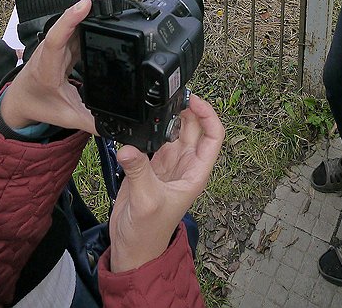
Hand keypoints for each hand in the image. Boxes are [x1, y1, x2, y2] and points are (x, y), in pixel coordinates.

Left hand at [0, 0, 116, 132]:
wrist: (19, 101)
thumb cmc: (38, 105)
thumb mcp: (65, 117)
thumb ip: (89, 122)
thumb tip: (114, 127)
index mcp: (49, 66)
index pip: (57, 37)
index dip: (71, 19)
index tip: (86, 4)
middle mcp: (52, 50)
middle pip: (69, 22)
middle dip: (89, 5)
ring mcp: (58, 44)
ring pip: (74, 21)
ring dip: (92, 7)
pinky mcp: (65, 43)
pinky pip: (78, 26)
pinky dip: (91, 16)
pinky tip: (104, 6)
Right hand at [108, 94, 224, 271]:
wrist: (132, 248)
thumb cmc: (149, 232)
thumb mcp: (147, 201)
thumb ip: (139, 171)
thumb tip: (128, 148)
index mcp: (196, 172)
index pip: (213, 136)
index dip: (207, 114)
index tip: (193, 100)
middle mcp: (185, 164)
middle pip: (193, 127)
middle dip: (186, 108)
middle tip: (172, 93)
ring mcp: (168, 163)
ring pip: (174, 130)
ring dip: (168, 116)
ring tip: (157, 101)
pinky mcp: (149, 164)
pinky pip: (153, 139)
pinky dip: (149, 129)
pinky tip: (141, 120)